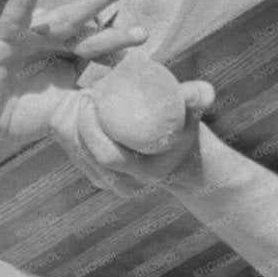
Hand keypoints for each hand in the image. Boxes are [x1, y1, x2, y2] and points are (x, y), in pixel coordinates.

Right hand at [0, 0, 140, 147]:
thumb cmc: (22, 111)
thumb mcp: (63, 110)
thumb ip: (89, 105)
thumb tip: (124, 112)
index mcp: (68, 55)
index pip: (98, 45)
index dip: (118, 42)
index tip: (142, 37)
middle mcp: (52, 41)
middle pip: (85, 24)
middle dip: (107, 6)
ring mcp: (29, 36)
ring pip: (62, 17)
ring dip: (87, 3)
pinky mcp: (3, 39)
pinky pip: (16, 16)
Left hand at [48, 79, 218, 196]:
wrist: (186, 160)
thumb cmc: (188, 129)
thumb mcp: (194, 113)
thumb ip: (197, 99)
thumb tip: (203, 91)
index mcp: (147, 172)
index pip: (108, 156)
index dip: (92, 128)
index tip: (91, 96)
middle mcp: (127, 185)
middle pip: (89, 157)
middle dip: (80, 124)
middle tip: (83, 95)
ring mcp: (112, 184)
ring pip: (80, 158)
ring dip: (74, 128)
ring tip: (80, 100)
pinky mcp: (101, 179)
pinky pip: (79, 158)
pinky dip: (74, 135)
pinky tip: (77, 113)